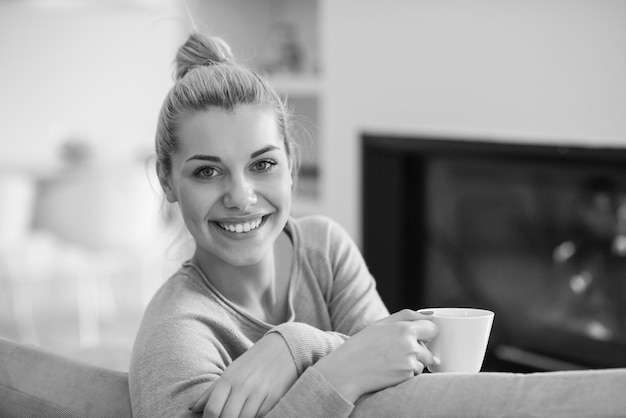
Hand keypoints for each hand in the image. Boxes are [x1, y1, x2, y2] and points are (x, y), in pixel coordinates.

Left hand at [191, 333, 296, 417]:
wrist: (284, 348)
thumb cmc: (253, 362)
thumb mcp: (231, 372)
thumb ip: (211, 392)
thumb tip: (192, 409)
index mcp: (228, 379)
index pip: (212, 410)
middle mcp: (243, 386)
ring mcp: (259, 394)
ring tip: (236, 416)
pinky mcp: (273, 399)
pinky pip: (259, 417)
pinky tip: (250, 414)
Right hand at [313, 309, 437, 402]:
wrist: (346, 370)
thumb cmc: (361, 345)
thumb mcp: (381, 323)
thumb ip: (407, 316)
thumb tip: (431, 315)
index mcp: (405, 329)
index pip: (433, 329)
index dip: (425, 333)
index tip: (416, 336)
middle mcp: (410, 346)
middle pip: (428, 349)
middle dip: (417, 351)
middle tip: (395, 351)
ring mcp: (409, 363)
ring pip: (422, 363)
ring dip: (412, 363)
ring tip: (390, 361)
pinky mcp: (406, 377)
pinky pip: (414, 375)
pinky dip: (406, 373)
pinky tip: (389, 370)